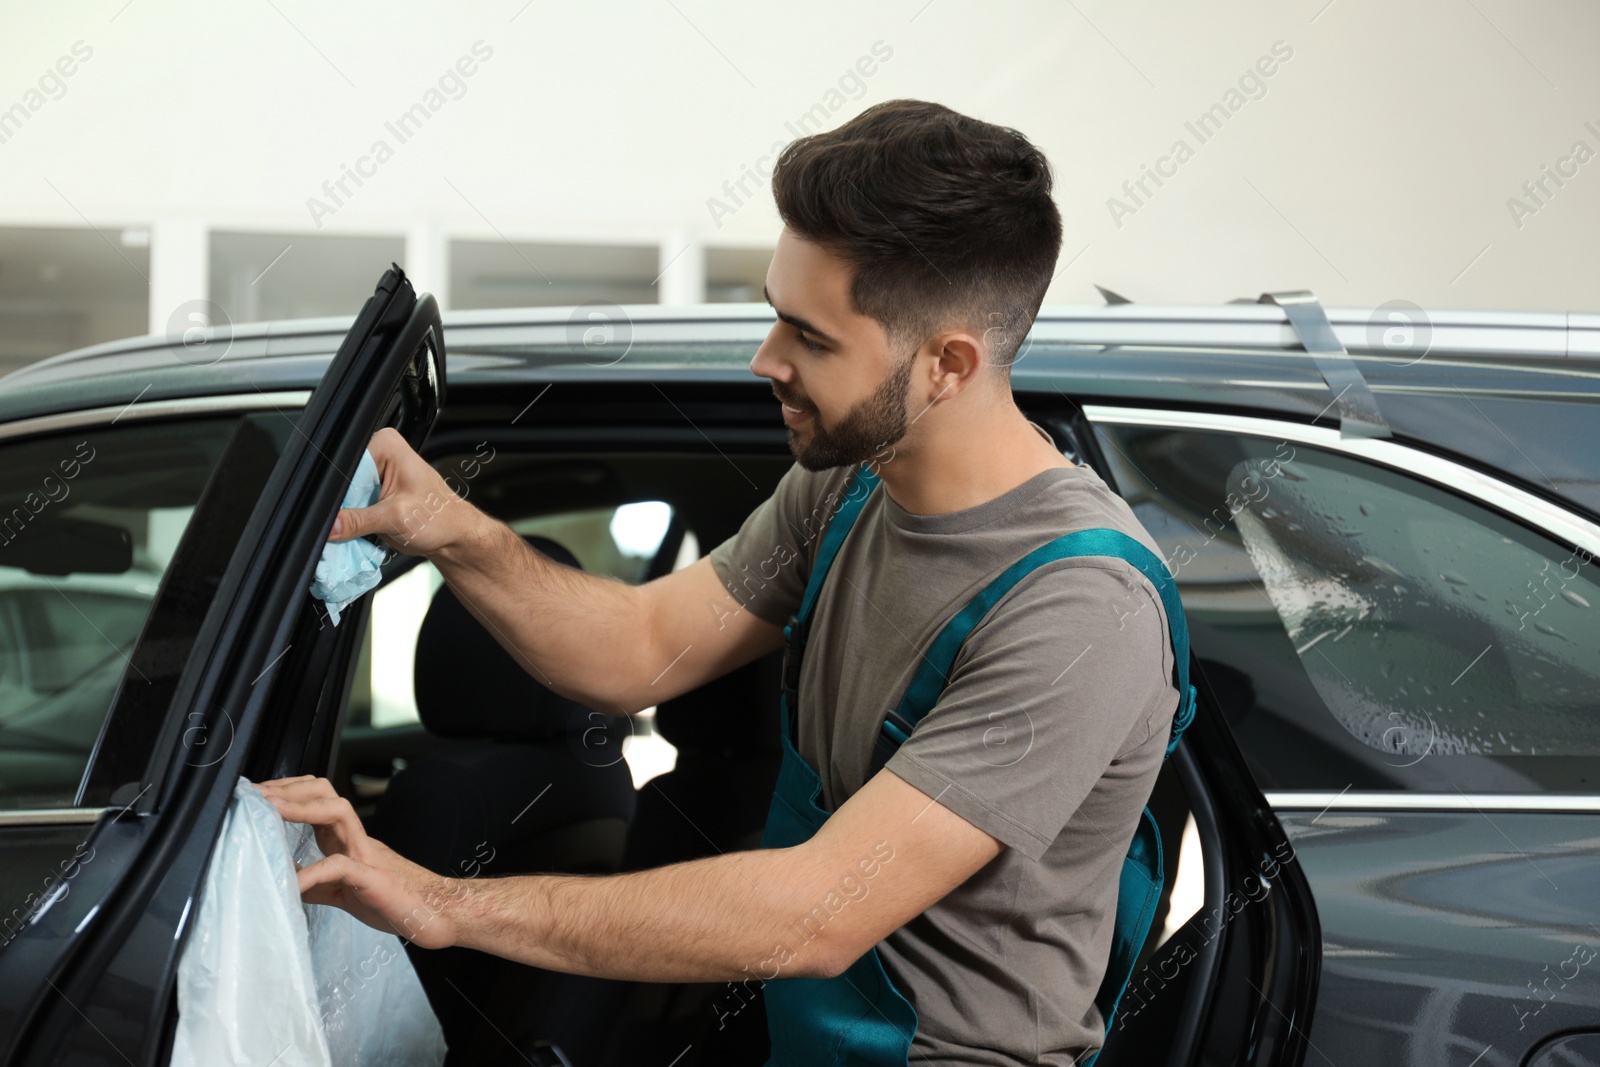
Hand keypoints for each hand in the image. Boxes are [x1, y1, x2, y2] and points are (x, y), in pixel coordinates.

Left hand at [253, 775, 463, 949]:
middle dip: (289, 789)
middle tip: (257, 796)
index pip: (315, 799)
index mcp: (345, 840)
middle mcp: (355, 839)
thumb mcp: (342, 891)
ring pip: (337, 811)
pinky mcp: (373, 878)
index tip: (256, 797)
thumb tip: (282, 879)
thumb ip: (315, 882)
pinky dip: (312, 872)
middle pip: (325, 792)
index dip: (285, 793)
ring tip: (270, 812)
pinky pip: (340, 866)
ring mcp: (366, 854)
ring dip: (300, 808)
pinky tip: (292, 884)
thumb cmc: (393, 901)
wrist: (437, 914)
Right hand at [328, 427, 483, 558]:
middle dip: (341, 506)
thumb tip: (329, 525)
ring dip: (344, 516)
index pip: (346, 465)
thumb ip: (358, 521)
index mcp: (386, 446)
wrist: (453, 536)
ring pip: (342, 497)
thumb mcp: (396, 518)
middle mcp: (378, 456)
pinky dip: (350, 522)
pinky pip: (350, 508)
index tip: (334, 512)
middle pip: (341, 481)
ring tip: (354, 530)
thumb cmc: (440, 518)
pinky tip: (356, 531)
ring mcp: (374, 477)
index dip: (337, 490)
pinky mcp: (372, 496)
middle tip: (342, 527)